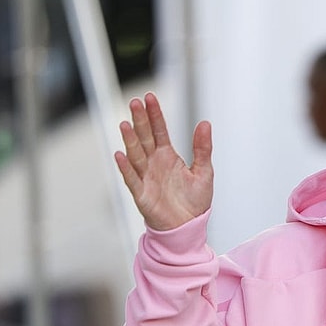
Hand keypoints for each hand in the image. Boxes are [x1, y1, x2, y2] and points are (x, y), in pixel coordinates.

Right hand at [114, 92, 213, 230]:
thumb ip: (203, 148)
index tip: (149, 97)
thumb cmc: (194, 201)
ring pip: (136, 155)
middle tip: (135, 102)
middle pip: (145, 138)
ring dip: (130, 140)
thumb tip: (205, 122)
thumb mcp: (204, 171)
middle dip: (140, 120)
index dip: (155, 114)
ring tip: (126, 124)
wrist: (188, 228)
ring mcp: (146, 177)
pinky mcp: (142, 194)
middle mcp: (154, 163)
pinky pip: (132, 179)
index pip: (159, 130)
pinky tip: (120, 154)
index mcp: (168, 156)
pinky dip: (126, 167)